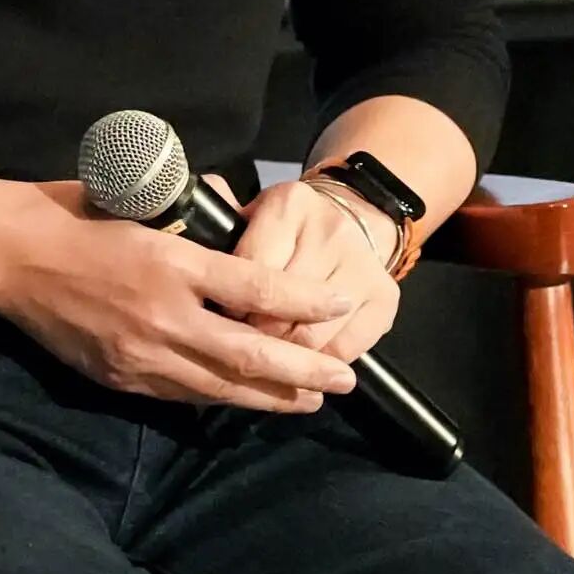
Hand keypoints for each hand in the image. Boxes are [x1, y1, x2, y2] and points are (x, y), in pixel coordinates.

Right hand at [0, 202, 363, 412]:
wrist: (9, 256)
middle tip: (344, 380)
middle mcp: (164, 315)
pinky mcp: (120, 377)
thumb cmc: (75, 213)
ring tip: (309, 400)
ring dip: (270, 397)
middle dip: (304, 371)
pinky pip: (181, 396)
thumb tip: (240, 224)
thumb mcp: (141, 201)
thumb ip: (192, 225)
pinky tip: (246, 399)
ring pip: (220, 388)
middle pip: (250, 354)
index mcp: (172, 262)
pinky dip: (221, 399)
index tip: (341, 304)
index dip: (305, 301)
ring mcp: (141, 354)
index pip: (257, 289)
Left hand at [224, 177, 400, 364]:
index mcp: (289, 205)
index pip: (251, 271)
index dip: (228, 307)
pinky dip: (320, 364)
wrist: (354, 215)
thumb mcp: (247, 215)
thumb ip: (215, 232)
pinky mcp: (386, 298)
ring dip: (286, 360)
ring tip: (268, 365)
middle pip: (283, 310)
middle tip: (237, 350)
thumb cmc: (284, 227)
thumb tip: (187, 242)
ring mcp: (363, 266)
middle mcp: (330, 231)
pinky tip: (303, 368)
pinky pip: (347, 349)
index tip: (213, 323)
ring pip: (314, 336)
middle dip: (254, 339)